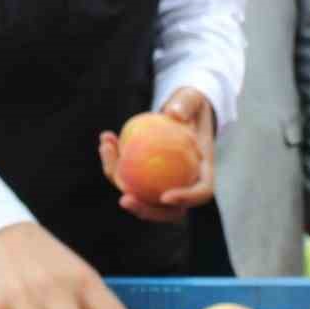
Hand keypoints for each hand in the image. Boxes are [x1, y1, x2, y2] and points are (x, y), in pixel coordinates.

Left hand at [98, 86, 216, 222]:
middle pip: (168, 210)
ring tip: (107, 151)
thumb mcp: (192, 98)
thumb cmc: (190, 105)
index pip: (200, 192)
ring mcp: (164, 184)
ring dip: (120, 181)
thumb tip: (174, 115)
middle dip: (145, 210)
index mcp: (203, 170)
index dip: (185, 199)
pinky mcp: (145, 178)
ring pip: (143, 196)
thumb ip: (186, 104)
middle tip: (124, 199)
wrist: (180, 110)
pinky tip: (106, 140)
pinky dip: (115, 161)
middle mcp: (185, 183)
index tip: (165, 196)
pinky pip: (129, 176)